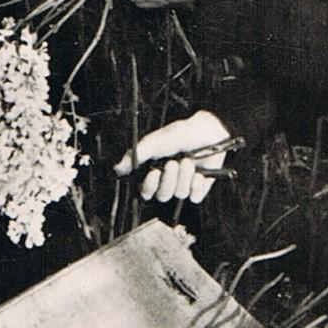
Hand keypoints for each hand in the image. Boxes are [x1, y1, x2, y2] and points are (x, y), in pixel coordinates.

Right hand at [113, 110, 231, 202]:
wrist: (210, 130)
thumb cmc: (182, 133)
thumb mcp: (156, 141)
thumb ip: (137, 155)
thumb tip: (117, 168)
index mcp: (155, 170)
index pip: (145, 191)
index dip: (148, 186)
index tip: (154, 173)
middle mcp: (169, 179)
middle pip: (162, 195)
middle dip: (169, 180)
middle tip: (174, 163)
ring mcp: (185, 184)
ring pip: (179, 194)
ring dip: (184, 177)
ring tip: (189, 161)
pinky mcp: (200, 187)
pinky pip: (195, 197)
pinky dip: (197, 185)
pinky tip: (200, 173)